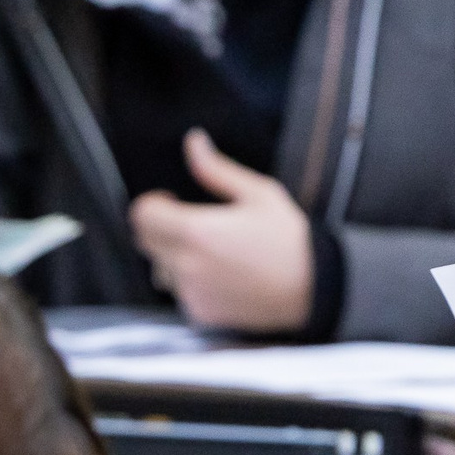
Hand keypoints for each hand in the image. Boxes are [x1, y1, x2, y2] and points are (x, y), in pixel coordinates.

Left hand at [129, 130, 313, 333]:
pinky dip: (192, 282)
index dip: (153, 204)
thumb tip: (194, 143)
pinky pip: (179, 291)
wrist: (312, 288)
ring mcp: (190, 291)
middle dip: (162, 227)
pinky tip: (224, 275)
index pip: (142, 214)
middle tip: (196, 225)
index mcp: (197, 230)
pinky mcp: (198, 312)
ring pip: (160, 266)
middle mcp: (186, 264)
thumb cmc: (288, 239)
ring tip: (215, 253)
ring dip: (175, 256)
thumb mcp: (259, 194)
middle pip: (145, 240)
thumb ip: (217, 170)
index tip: (171, 202)